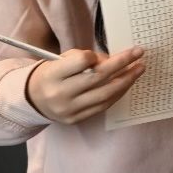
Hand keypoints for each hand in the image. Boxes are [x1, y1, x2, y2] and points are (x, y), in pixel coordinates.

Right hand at [26, 46, 144, 124]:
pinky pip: (103, 106)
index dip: (93, 56)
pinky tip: (126, 83)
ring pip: (105, 94)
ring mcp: (69, 109)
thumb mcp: (60, 60)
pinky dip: (117, 93)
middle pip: (98, 78)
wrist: (33, 99)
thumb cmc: (52, 74)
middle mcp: (60, 94)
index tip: (97, 55)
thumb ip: (83, 58)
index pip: (81, 62)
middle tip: (139, 53)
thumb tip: (111, 61)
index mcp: (52, 75)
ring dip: (126, 80)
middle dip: (122, 64)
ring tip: (139, 69)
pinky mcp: (77, 119)